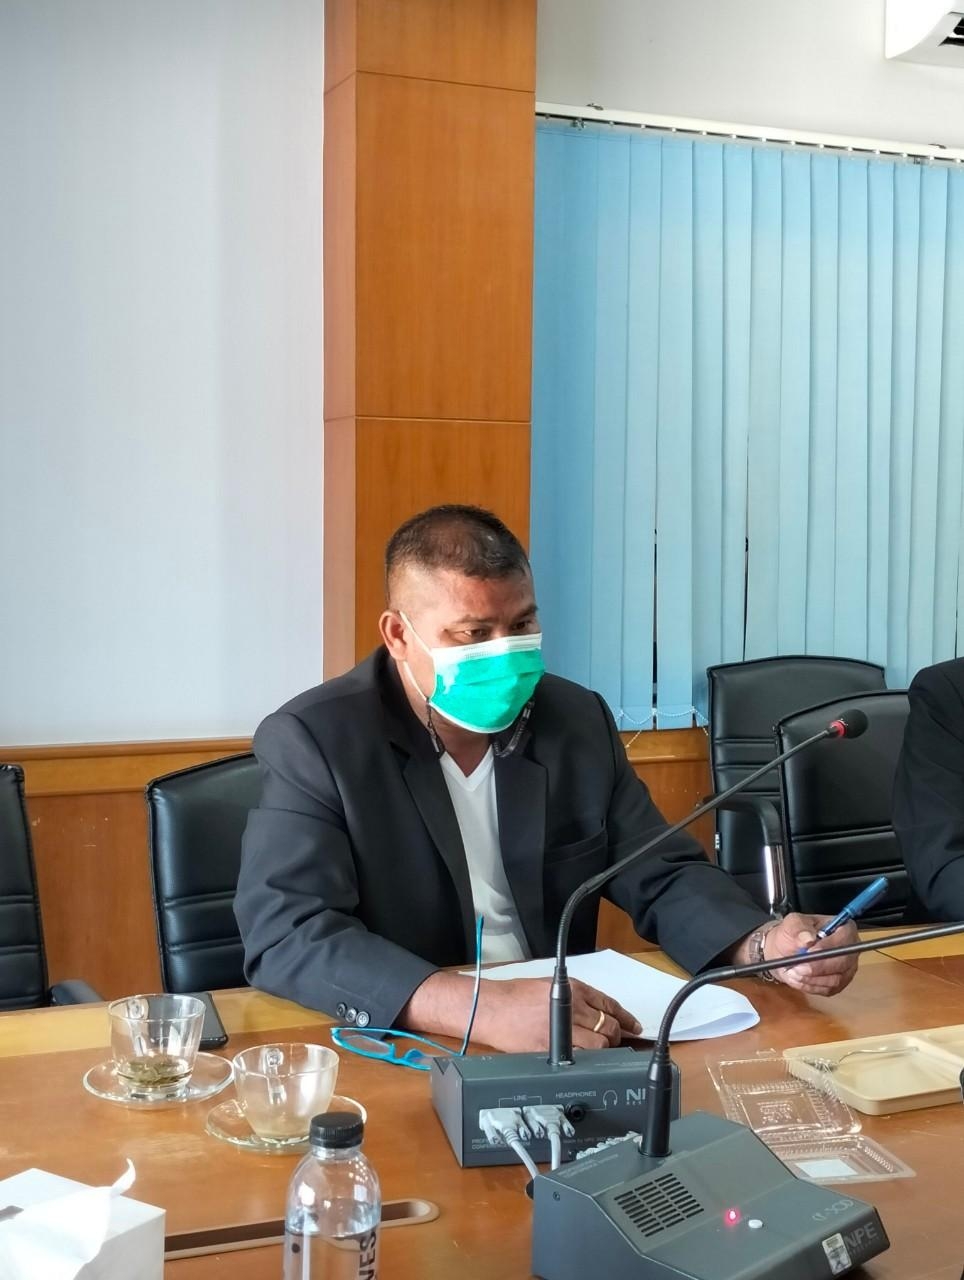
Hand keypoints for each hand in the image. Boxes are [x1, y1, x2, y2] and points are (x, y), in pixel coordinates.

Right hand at [473, 977, 641, 1053]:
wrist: (491, 1008)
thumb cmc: (515, 996)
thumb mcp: (550, 985)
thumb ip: (575, 997)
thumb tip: (596, 1012)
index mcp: (573, 989)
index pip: (609, 1005)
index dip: (625, 1018)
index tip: (633, 1025)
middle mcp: (572, 1007)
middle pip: (608, 1026)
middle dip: (616, 1035)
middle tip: (617, 1041)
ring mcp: (563, 1029)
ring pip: (599, 1044)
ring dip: (604, 1050)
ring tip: (602, 1052)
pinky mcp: (552, 1049)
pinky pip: (580, 1058)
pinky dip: (588, 1060)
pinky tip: (588, 1061)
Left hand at [762, 913, 858, 994]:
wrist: (786, 951)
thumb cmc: (793, 934)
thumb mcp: (792, 923)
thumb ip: (799, 927)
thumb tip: (808, 938)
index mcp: (845, 928)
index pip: (845, 937)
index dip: (829, 945)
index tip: (809, 951)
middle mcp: (850, 950)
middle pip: (843, 962)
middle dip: (818, 966)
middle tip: (798, 967)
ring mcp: (847, 969)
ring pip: (835, 979)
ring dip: (811, 978)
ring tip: (793, 972)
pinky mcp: (839, 985)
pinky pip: (828, 989)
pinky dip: (810, 986)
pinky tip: (797, 979)